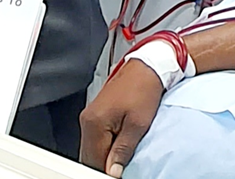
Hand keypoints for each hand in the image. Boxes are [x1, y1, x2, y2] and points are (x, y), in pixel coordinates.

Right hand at [79, 61, 165, 176]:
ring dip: (103, 157)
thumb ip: (123, 150)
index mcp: (95, 123)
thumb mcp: (138, 124)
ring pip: (91, 149)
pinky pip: (95, 139)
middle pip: (88, 156)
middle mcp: (87, 120)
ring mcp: (89, 117)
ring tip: (121, 160)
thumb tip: (113, 171)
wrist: (146, 67)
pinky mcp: (95, 115)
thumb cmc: (144, 89)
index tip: (118, 173)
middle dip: (103, 166)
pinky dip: (104, 147)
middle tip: (120, 168)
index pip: (94, 160)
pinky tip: (117, 149)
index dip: (106, 171)